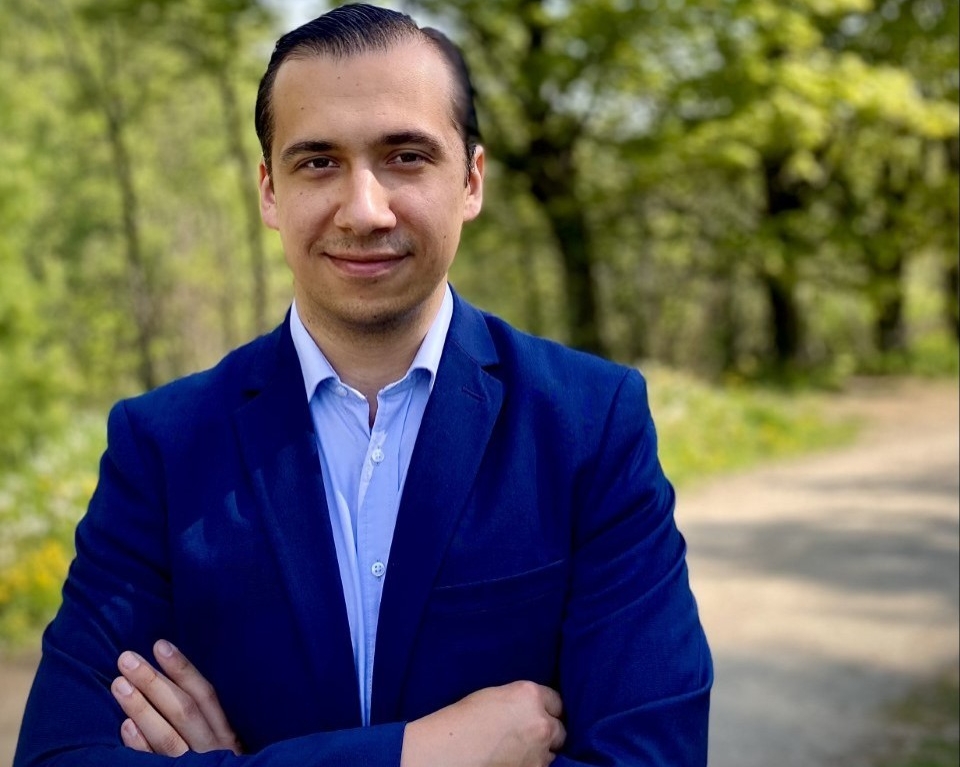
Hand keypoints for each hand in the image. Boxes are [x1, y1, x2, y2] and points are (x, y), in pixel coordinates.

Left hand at [111, 639, 242, 755]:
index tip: (159, 645)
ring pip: (167, 736)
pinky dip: (139, 746)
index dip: (183, 669)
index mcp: (226, 733)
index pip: (205, 695)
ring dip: (141, 707)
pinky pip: (154, 764)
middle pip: (183, 710)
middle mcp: (212, 749)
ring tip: (118, 683)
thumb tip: (169, 675)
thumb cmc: (216, 763)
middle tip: (127, 658)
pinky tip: (124, 726)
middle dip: (154, 682)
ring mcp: (193, 766)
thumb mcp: (221, 739)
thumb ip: (204, 716)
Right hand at [401, 681, 565, 766]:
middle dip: (549, 731)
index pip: (556, 701)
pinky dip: (532, 764)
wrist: (448, 751)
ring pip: (552, 751)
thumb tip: (530, 709)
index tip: (543, 713)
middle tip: (531, 734)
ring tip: (519, 750)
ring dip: (541, 750)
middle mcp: (540, 721)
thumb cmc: (462, 721)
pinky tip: (516, 760)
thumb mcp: (494, 696)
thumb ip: (520, 701)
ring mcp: (539, 751)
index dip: (548, 708)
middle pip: (559, 728)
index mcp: (529, 695)